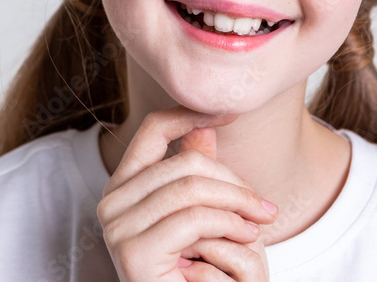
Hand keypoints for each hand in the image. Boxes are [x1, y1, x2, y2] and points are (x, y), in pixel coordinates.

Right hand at [97, 106, 276, 280]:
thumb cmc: (195, 272)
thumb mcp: (202, 215)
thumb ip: (197, 173)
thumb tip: (206, 126)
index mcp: (123, 186)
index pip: (152, 130)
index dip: (190, 114)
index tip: (231, 111)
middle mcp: (111, 203)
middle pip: (184, 162)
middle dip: (233, 181)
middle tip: (264, 207)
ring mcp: (116, 227)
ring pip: (191, 189)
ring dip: (238, 205)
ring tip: (261, 222)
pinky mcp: (133, 251)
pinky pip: (193, 220)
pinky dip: (229, 225)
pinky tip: (247, 237)